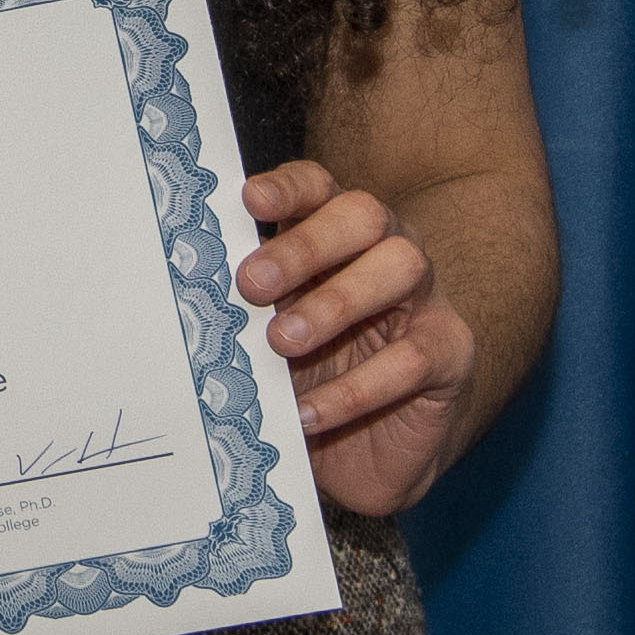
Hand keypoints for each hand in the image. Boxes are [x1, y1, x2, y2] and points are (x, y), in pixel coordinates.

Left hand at [235, 159, 476, 514]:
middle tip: (251, 284)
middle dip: (306, 245)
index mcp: (337, 231)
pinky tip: (309, 412)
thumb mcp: (269, 330)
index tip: (249, 201)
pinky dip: (355, 388)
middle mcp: (388, 248)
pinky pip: (411, 359)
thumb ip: (246, 303)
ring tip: (282, 342)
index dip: (287, 188)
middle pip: (363, 215)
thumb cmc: (309, 369)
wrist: (371, 447)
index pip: (318, 187)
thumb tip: (185, 286)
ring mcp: (426, 298)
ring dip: (336, 301)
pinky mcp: (449, 353)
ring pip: (400, 268)